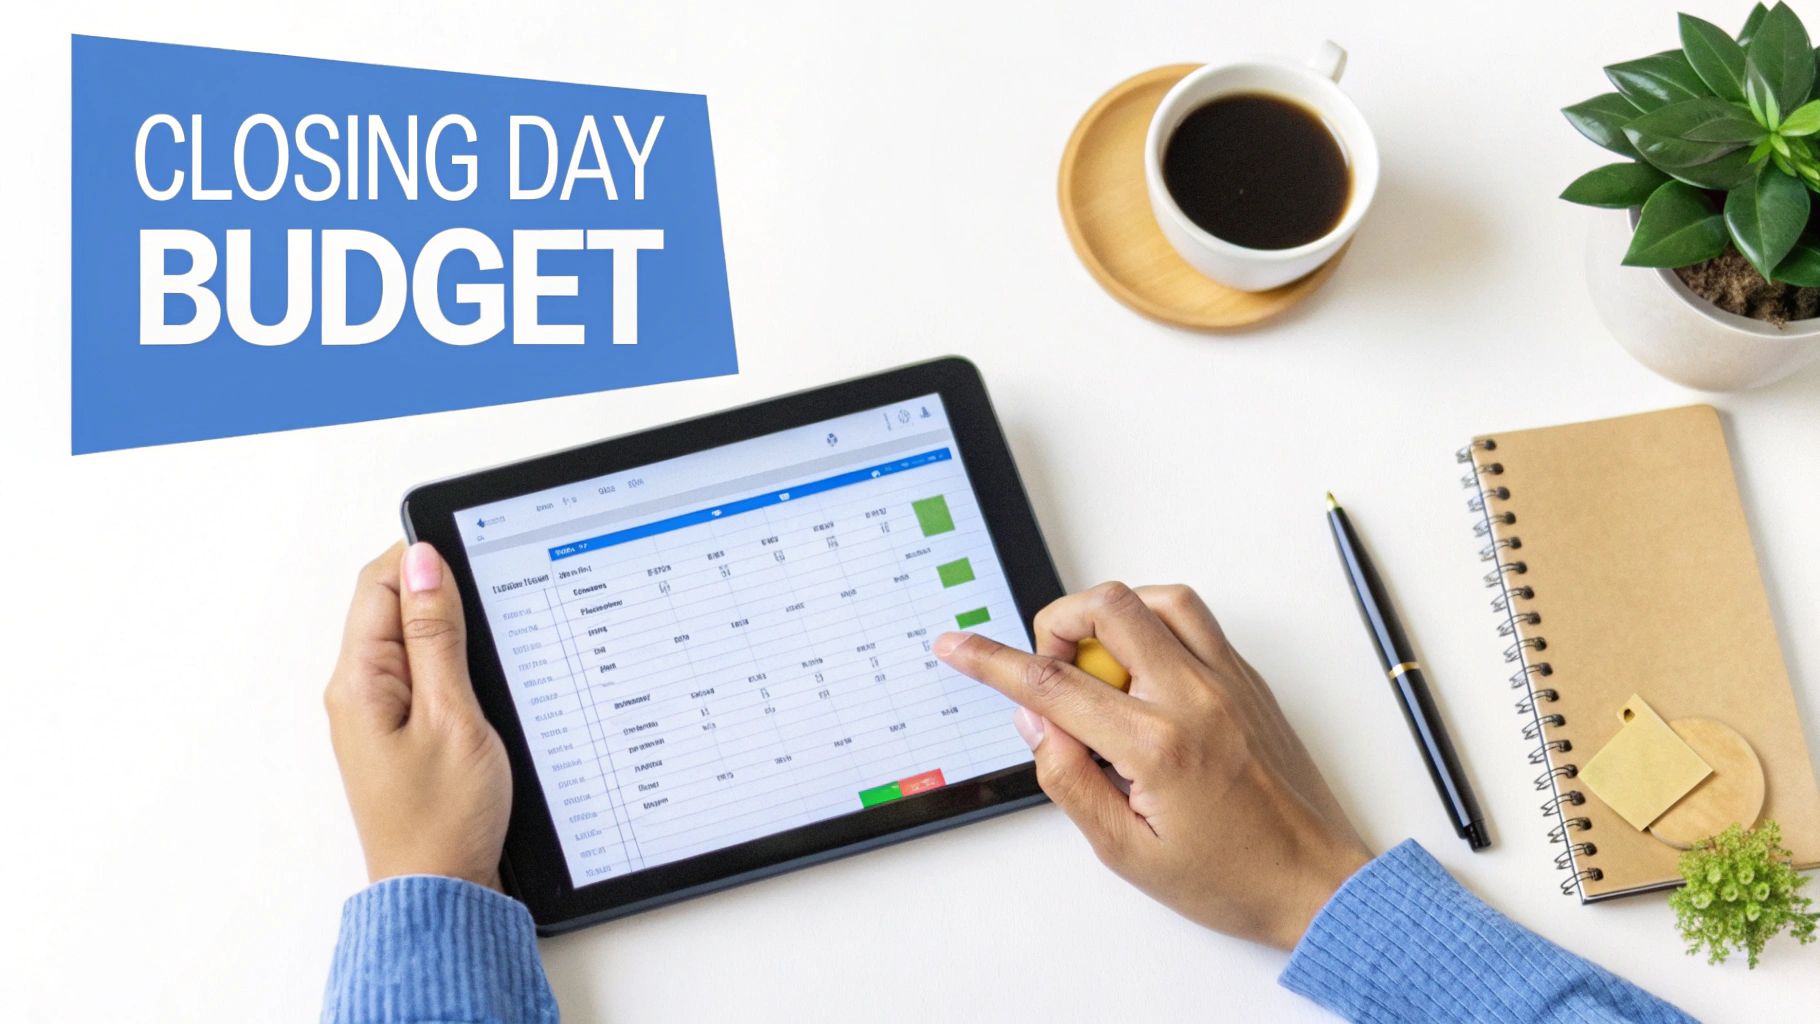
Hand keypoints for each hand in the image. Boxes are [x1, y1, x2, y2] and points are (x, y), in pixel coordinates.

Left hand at [324, 541, 511, 890]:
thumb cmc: (444, 819)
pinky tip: (483, 682)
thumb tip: (424, 563)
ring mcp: (378, 714)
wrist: (442, 892)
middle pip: (390, 606)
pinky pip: (422, 675)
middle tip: (492, 605)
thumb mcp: (452, 713)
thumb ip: (437, 635)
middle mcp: (358, 692)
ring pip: (411, 640)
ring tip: (491, 649)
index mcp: (359, 681)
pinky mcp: (401, 733)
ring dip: (450, 630)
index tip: (474, 556)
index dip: (424, 558)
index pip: (378, 583)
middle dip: (440, 591)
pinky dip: (453, 665)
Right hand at [935, 582, 1370, 949]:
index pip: (1052, 685)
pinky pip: (1192, 618)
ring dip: (1110, 616)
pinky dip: (1153, 624)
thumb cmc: (1232, 877)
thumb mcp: (1125, 852)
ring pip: (1154, 598)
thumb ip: (1068, 779)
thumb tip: (1037, 722)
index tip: (957, 647)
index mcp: (1157, 746)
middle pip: (1106, 607)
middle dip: (1057, 625)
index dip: (991, 662)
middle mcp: (1195, 698)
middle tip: (1050, 671)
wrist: (1315, 882)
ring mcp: (1228, 680)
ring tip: (1099, 668)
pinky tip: (1143, 672)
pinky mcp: (1248, 678)